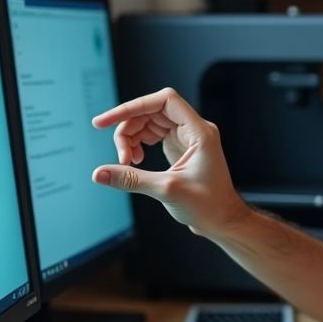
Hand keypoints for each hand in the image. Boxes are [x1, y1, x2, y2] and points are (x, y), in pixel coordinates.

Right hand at [91, 87, 248, 236]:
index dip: (134, 106)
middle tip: (120, 156)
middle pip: (152, 111)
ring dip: (131, 138)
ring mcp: (186, 137)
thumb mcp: (167, 190)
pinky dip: (138, 144)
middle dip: (129, 129)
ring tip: (127, 163)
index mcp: (199, 132)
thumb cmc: (208, 205)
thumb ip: (132, 179)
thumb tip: (100, 173)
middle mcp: (193, 129)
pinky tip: (134, 162)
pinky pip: (152, 134)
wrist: (222, 220)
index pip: (164, 101)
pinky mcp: (179, 146)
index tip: (108, 120)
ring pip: (149, 122)